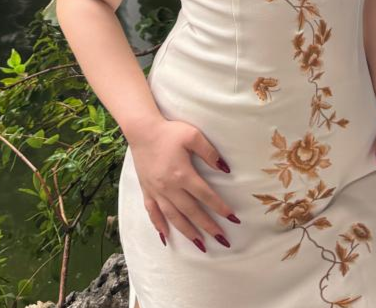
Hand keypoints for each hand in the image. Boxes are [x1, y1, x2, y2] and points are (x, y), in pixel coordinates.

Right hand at [128, 119, 238, 251]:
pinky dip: (159, 226)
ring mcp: (156, 191)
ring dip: (188, 232)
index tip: (233, 219)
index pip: (206, 196)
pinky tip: (165, 237)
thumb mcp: (193, 135)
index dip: (220, 208)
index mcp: (183, 174)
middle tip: (222, 240)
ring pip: (174, 217)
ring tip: (200, 245)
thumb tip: (225, 168)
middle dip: (208, 227)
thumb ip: (209, 152)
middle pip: (192, 211)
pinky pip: (152, 212)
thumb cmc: (169, 131)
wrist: (142, 130)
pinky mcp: (146, 190)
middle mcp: (169, 187)